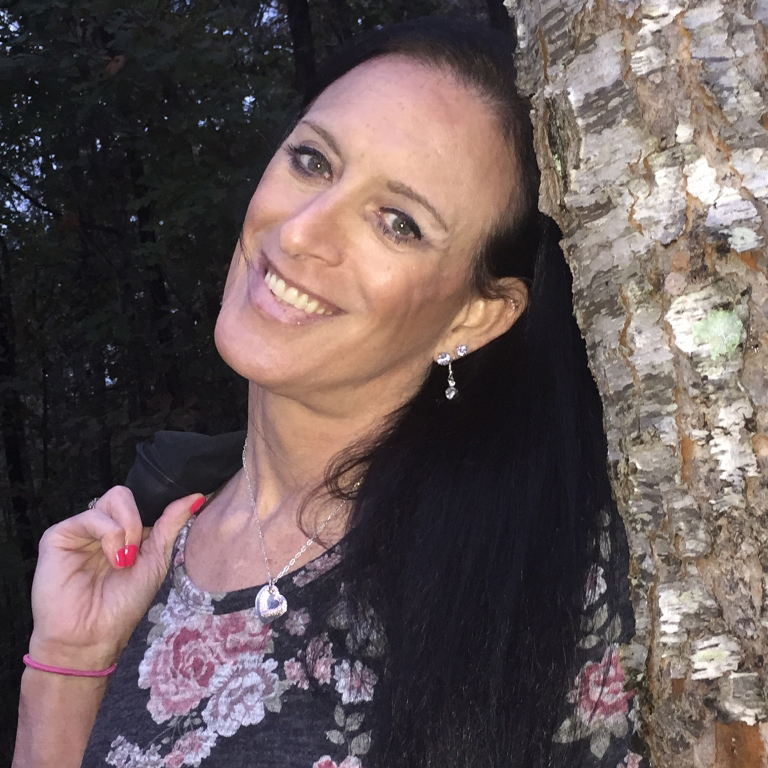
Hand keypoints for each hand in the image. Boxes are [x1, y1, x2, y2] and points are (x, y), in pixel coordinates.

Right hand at [28, 487, 203, 669]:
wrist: (92, 636)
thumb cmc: (124, 604)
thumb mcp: (156, 560)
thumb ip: (171, 524)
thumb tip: (196, 496)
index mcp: (126, 531)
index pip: (143, 500)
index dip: (159, 504)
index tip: (174, 515)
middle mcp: (103, 526)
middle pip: (128, 494)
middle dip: (140, 521)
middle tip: (137, 552)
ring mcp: (81, 529)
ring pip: (116, 497)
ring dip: (129, 529)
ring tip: (124, 560)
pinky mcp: (59, 535)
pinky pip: (93, 515)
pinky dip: (110, 535)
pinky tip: (113, 559)